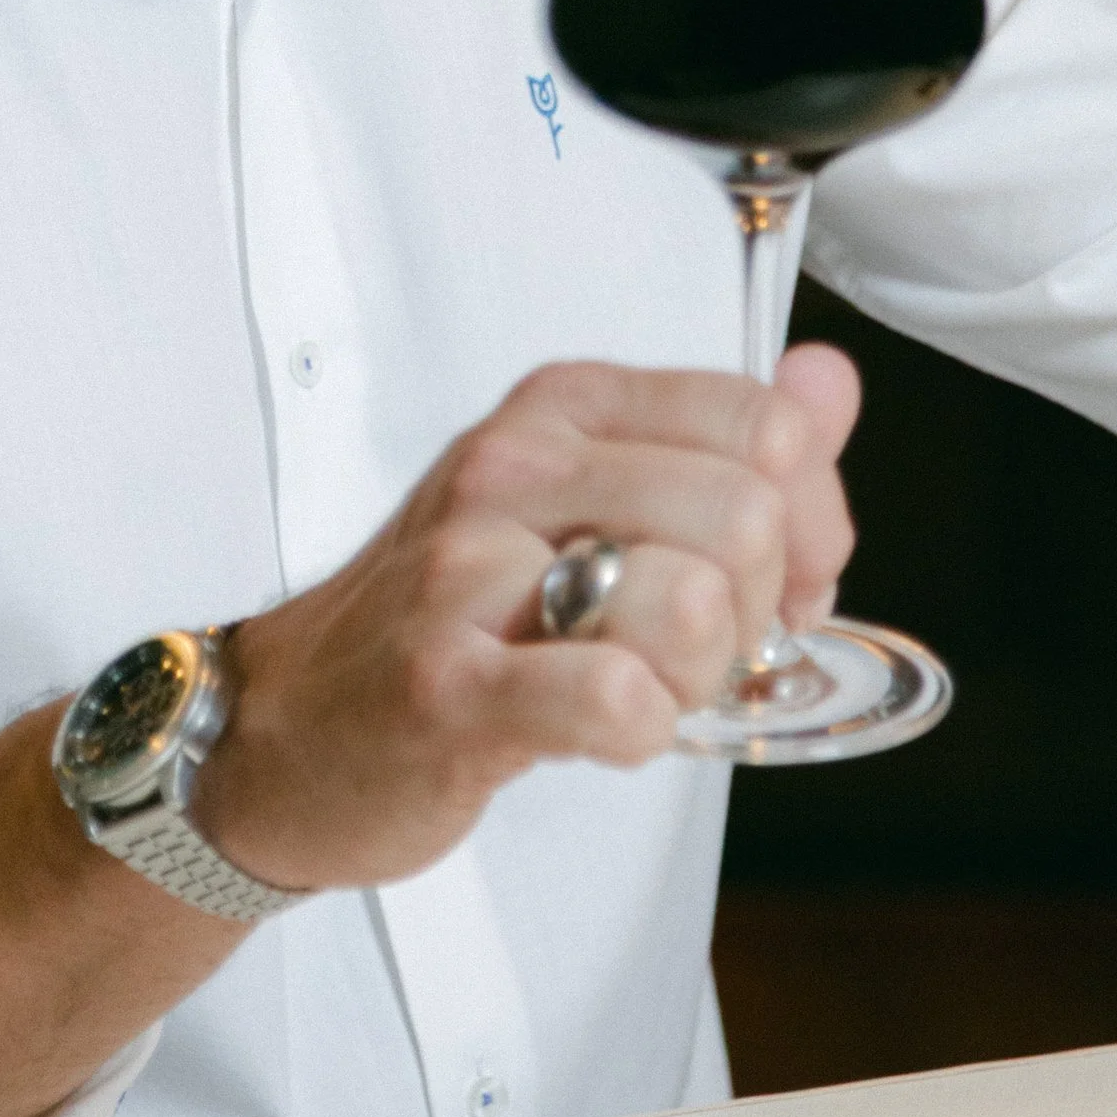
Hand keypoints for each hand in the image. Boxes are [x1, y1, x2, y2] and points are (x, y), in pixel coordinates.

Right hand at [196, 342, 861, 895]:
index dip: (805, 525)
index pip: (765, 425)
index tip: (769, 586)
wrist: (288, 726)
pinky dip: (639, 733)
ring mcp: (471, 569)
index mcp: (562, 408)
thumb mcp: (589, 499)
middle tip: (683, 654)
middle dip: (750, 615)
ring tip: (632, 688)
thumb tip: (828, 383)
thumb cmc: (445, 621)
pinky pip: (613, 696)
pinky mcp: (448, 680)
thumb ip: (724, 446)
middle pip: (746, 516)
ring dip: (692, 680)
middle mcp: (515, 465)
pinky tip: (599, 730)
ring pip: (692, 602)